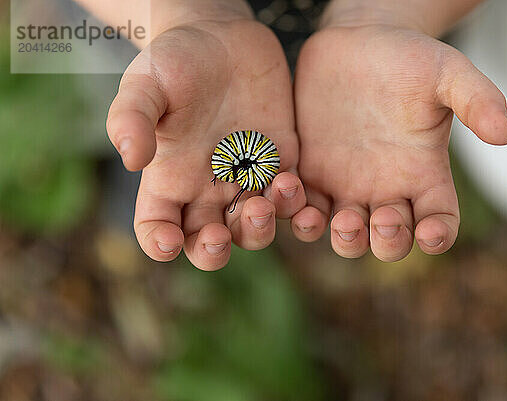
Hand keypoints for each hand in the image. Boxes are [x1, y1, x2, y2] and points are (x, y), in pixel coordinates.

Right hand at [107, 14, 309, 269]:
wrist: (221, 36)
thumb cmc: (174, 61)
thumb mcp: (145, 83)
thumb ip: (133, 118)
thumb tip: (132, 159)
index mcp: (168, 179)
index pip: (156, 227)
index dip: (160, 244)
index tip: (169, 241)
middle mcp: (206, 188)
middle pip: (209, 242)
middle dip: (215, 250)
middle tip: (220, 236)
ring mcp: (246, 178)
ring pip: (254, 227)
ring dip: (259, 227)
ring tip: (263, 202)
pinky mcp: (280, 162)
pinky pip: (292, 198)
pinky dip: (296, 204)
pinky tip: (293, 185)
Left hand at [293, 21, 506, 260]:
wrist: (355, 40)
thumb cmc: (408, 56)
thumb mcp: (447, 72)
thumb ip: (477, 99)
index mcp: (424, 173)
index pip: (439, 222)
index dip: (437, 237)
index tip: (429, 233)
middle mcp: (386, 188)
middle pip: (388, 240)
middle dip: (384, 242)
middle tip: (378, 219)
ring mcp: (346, 184)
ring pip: (342, 234)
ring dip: (337, 237)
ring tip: (326, 218)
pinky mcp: (311, 172)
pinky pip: (302, 207)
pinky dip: (295, 210)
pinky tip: (289, 189)